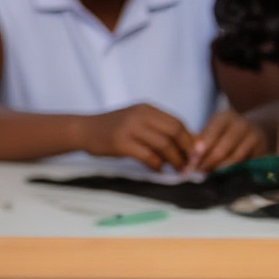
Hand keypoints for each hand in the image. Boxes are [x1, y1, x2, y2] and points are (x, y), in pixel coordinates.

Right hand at [80, 103, 195, 171]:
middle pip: (174, 133)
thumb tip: (186, 144)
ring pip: (163, 145)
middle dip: (186, 151)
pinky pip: (148, 156)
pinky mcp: (121, 143)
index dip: (190, 140)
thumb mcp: (136, 121)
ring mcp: (129, 128)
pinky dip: (157, 165)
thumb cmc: (112, 128)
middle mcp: (140, 115)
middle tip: (189, 165)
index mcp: (147, 109)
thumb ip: (157, 128)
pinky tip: (158, 170)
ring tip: (177, 170)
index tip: (195, 154)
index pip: (177, 123)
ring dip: (174, 160)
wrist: (83, 130)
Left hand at [188, 108, 266, 172]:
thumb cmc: (223, 133)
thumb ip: (200, 141)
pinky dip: (234, 171)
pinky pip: (247, 164)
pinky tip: (224, 176)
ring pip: (236, 157)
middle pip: (224, 146)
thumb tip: (186, 159)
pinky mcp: (262, 150)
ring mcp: (254, 136)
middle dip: (209, 160)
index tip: (193, 159)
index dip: (202, 146)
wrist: (253, 130)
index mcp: (225, 117)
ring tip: (209, 175)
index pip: (213, 131)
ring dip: (220, 168)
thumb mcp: (212, 131)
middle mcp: (241, 124)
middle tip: (199, 171)